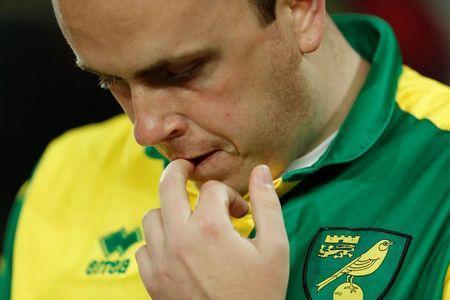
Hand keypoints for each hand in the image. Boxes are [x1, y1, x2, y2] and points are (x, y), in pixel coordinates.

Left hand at [136, 160, 288, 299]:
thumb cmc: (260, 294)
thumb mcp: (275, 248)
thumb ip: (267, 204)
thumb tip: (260, 170)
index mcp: (210, 229)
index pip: (212, 189)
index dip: (230, 195)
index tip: (241, 213)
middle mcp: (179, 240)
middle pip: (167, 186)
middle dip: (178, 170)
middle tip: (186, 169)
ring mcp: (162, 262)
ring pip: (152, 216)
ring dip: (169, 211)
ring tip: (188, 219)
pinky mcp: (153, 282)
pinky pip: (143, 249)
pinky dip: (157, 242)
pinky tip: (176, 248)